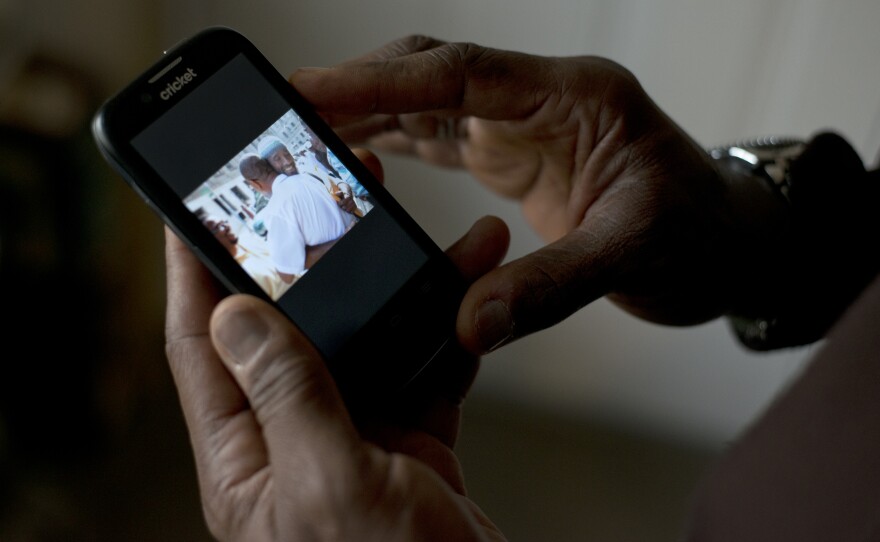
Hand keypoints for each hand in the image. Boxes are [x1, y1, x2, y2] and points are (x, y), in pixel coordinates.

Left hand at [164, 148, 509, 540]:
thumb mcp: (329, 485)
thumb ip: (287, 397)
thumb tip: (238, 316)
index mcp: (248, 462)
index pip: (203, 349)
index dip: (194, 275)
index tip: (196, 210)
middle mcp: (293, 445)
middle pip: (290, 330)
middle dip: (306, 260)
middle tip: (323, 195)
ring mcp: (353, 442)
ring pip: (363, 342)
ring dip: (392, 289)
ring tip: (417, 234)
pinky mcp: (407, 444)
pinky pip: (420, 370)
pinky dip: (443, 332)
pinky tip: (462, 294)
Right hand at [291, 37, 786, 352]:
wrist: (732, 246)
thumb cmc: (703, 235)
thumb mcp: (634, 255)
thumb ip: (550, 286)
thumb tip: (466, 324)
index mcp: (573, 98)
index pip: (459, 72)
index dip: (382, 80)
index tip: (312, 88)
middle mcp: (539, 101)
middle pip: (430, 74)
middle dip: (359, 87)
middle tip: (285, 109)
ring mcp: (523, 128)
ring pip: (426, 104)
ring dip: (366, 115)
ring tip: (300, 133)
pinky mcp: (513, 158)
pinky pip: (440, 139)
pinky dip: (392, 145)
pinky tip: (353, 157)